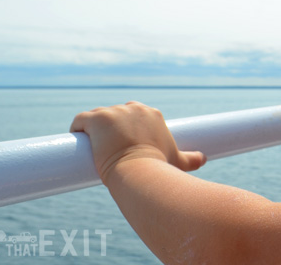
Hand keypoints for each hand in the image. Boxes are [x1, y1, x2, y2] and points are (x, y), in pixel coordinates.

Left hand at [70, 101, 205, 184]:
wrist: (140, 171)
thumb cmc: (159, 167)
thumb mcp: (177, 160)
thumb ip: (191, 158)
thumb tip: (203, 158)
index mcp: (152, 114)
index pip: (134, 114)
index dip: (127, 128)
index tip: (124, 143)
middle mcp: (134, 108)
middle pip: (116, 113)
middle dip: (111, 127)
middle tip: (109, 148)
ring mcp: (114, 112)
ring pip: (98, 117)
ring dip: (94, 129)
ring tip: (92, 147)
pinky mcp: (96, 119)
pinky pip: (81, 119)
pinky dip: (77, 128)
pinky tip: (77, 139)